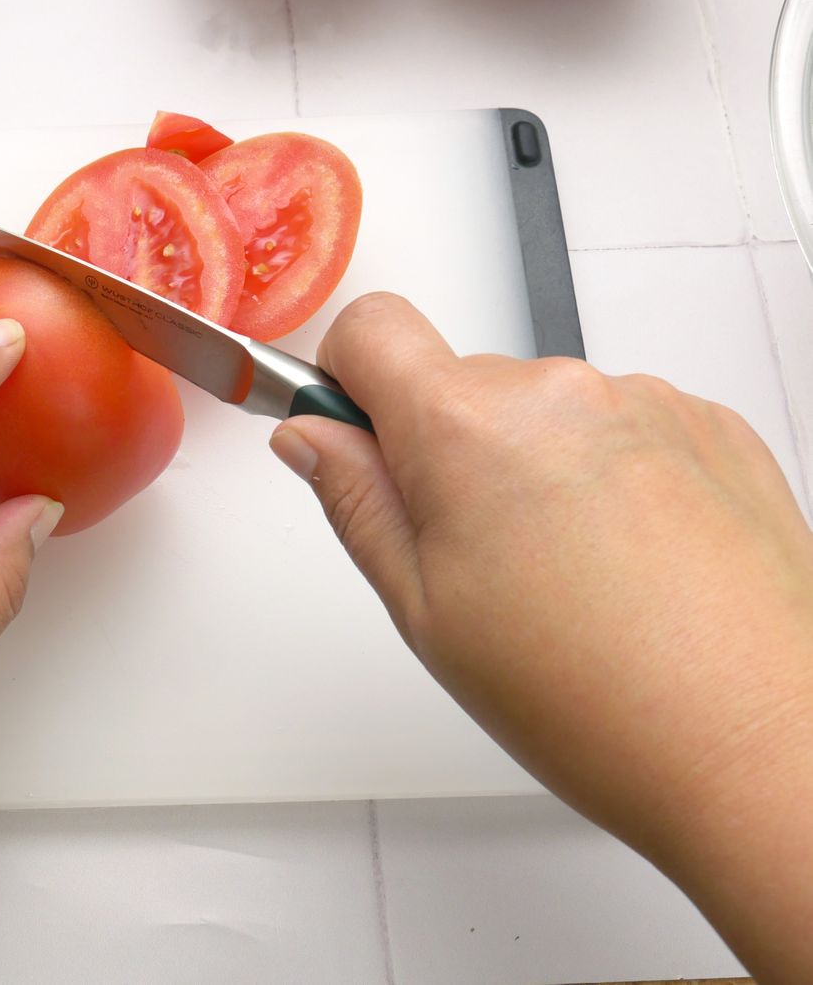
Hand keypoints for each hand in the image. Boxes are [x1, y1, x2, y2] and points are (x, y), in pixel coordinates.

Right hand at [270, 293, 812, 981]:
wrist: (760, 746)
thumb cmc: (599, 700)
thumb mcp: (425, 611)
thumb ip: (355, 501)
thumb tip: (311, 436)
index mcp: (468, 428)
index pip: (370, 327)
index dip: (345, 379)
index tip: (355, 435)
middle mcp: (561, 391)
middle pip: (460, 382)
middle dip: (446, 450)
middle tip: (472, 558)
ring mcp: (647, 402)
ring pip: (544, 410)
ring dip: (534, 467)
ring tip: (564, 577)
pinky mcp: (713, 427)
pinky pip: (622, 425)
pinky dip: (608, 475)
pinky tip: (625, 563)